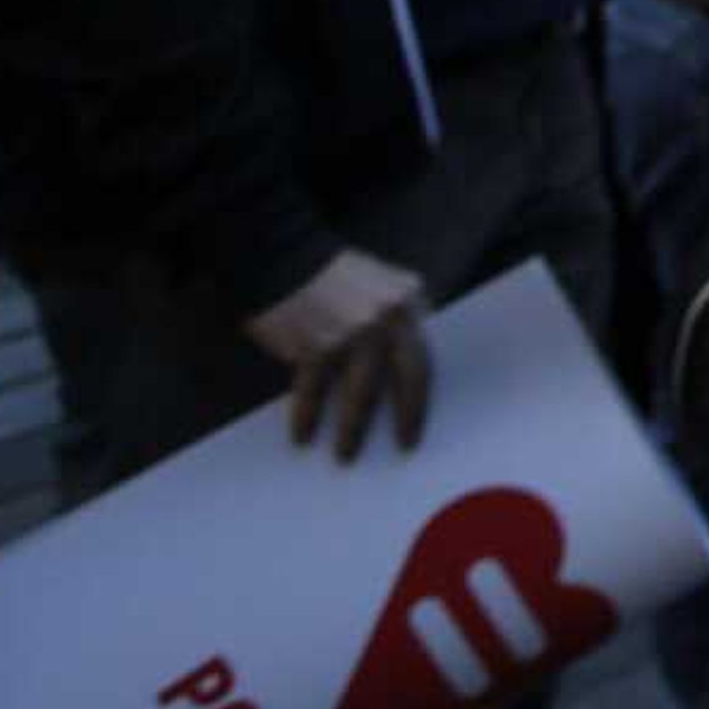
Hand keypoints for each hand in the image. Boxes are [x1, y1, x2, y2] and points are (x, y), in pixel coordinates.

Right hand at [242, 247, 432, 459]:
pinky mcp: (316, 346)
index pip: (426, 358)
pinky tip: (302, 437)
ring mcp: (354, 333)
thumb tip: (406, 367)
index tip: (423, 423)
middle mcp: (390, 318)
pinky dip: (306, 417)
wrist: (282, 253)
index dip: (425, 395)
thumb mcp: (381, 284)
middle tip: (405, 446)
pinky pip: (313, 393)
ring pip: (362, 395)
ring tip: (346, 455)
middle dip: (409, 417)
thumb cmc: (330, 274)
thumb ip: (398, 317)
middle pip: (410, 378)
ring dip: (353, 430)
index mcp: (409, 302)